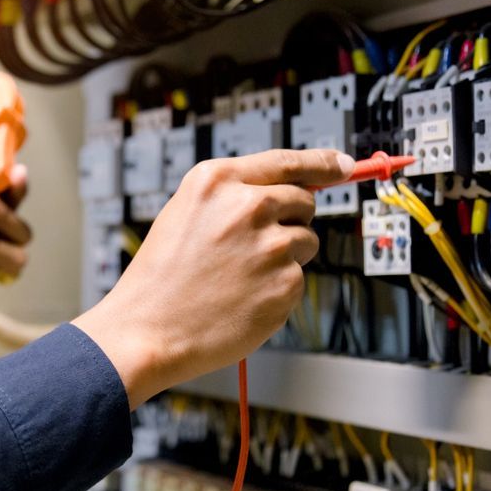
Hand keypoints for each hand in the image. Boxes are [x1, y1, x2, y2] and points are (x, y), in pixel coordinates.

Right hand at [72, 149, 353, 407]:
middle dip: (291, 219)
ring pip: (307, 240)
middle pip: (304, 200)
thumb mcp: (184, 214)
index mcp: (217, 182)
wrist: (148, 330)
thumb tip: (289, 189)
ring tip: (241, 275)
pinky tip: (244, 297)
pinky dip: (277, 289)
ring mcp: (270, 245)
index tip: (342, 165)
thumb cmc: (161, 277)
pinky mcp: (285, 283)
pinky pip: (298, 278)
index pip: (286, 161)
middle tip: (257, 245)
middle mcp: (248, 206)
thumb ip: (233, 195)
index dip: (322, 163)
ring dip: (285, 256)